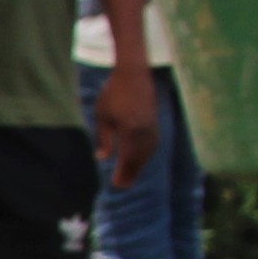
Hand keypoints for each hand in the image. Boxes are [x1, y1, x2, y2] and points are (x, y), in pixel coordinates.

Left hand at [95, 70, 163, 186]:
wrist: (133, 73)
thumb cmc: (113, 93)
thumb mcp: (102, 116)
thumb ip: (103, 139)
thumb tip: (102, 159)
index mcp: (129, 131)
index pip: (127, 159)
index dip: (122, 173)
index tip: (116, 184)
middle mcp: (144, 131)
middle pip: (139, 159)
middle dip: (130, 173)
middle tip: (122, 185)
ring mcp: (152, 127)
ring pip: (147, 153)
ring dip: (139, 165)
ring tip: (130, 175)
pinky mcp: (155, 122)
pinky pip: (152, 144)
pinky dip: (145, 154)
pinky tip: (140, 159)